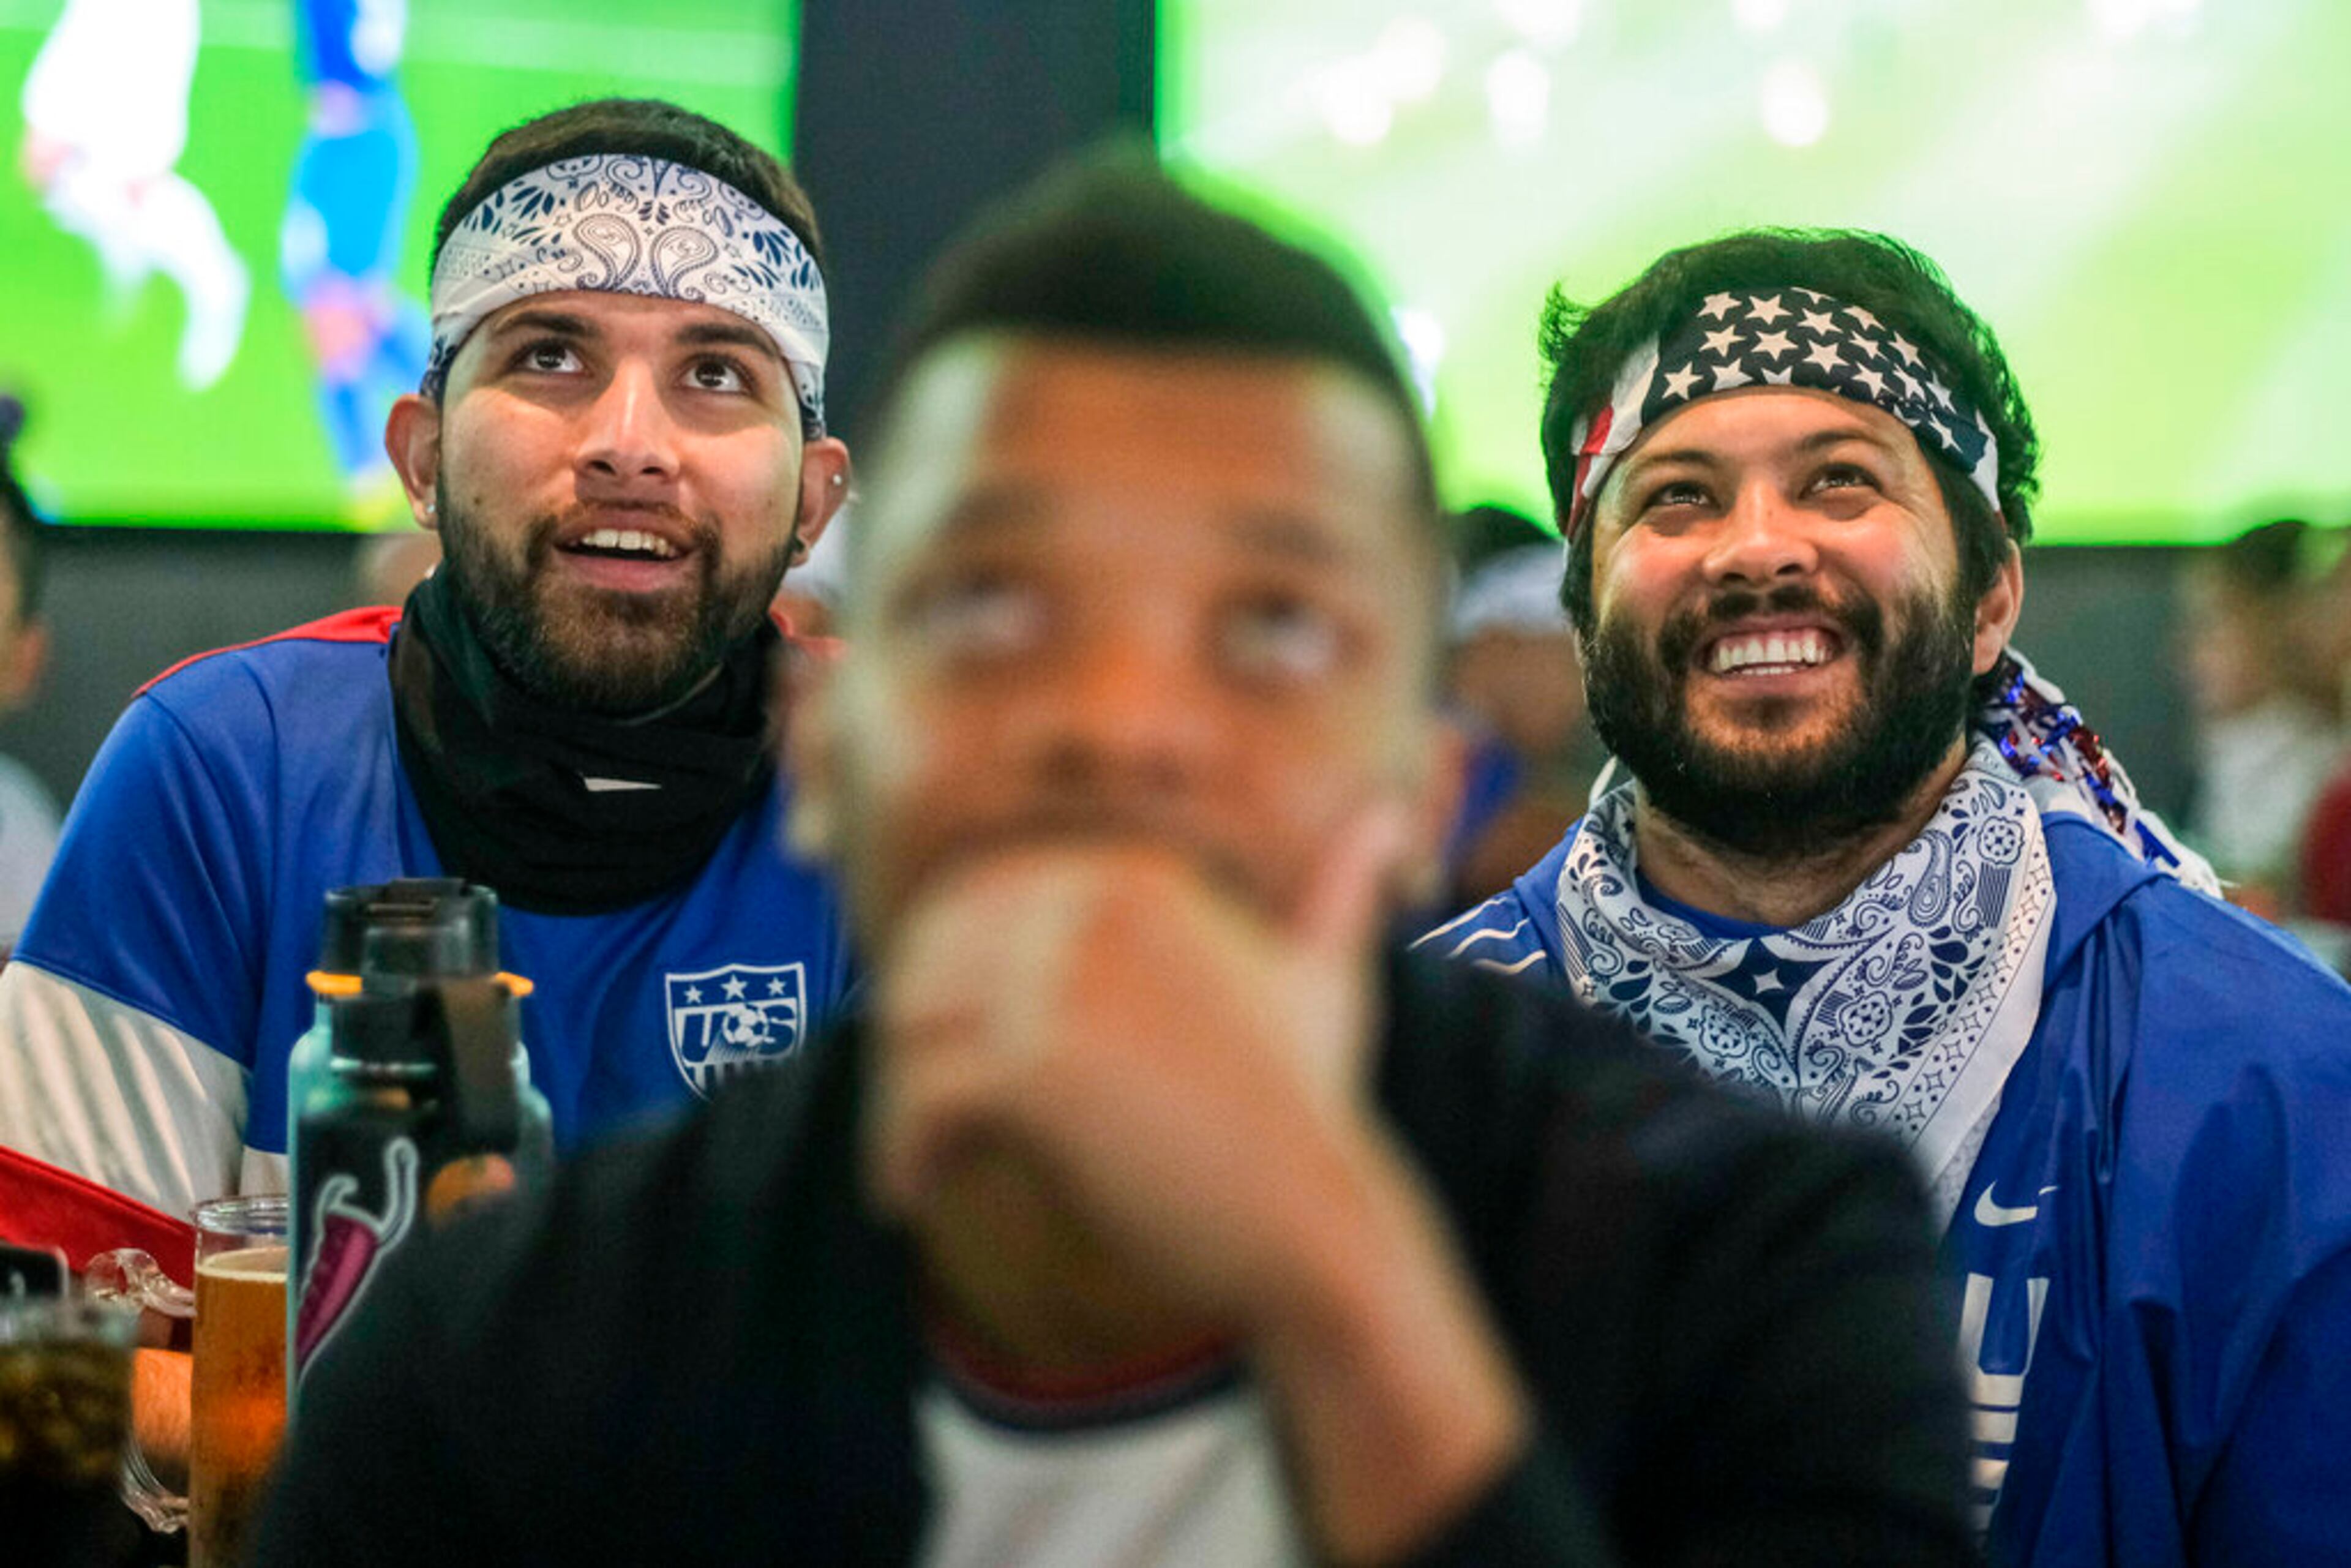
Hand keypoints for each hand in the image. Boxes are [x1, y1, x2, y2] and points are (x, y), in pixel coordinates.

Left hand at [866, 806, 1403, 1330]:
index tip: (935, 1050)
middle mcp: (1090, 908)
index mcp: (1134, 876)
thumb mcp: (1327, 977)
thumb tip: (1392, 812)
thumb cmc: (1316, 1112)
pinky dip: (896, 1151)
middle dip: (905, 1039)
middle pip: (927, 960)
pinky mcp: (1035, 1070)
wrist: (1315, 1224)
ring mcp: (1061, 984)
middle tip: (913, 1113)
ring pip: (909, 1028)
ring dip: (893, 1100)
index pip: (972, 904)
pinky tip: (907, 1195)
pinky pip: (917, 1098)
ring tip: (911, 1159)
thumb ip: (1338, 891)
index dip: (936, 980)